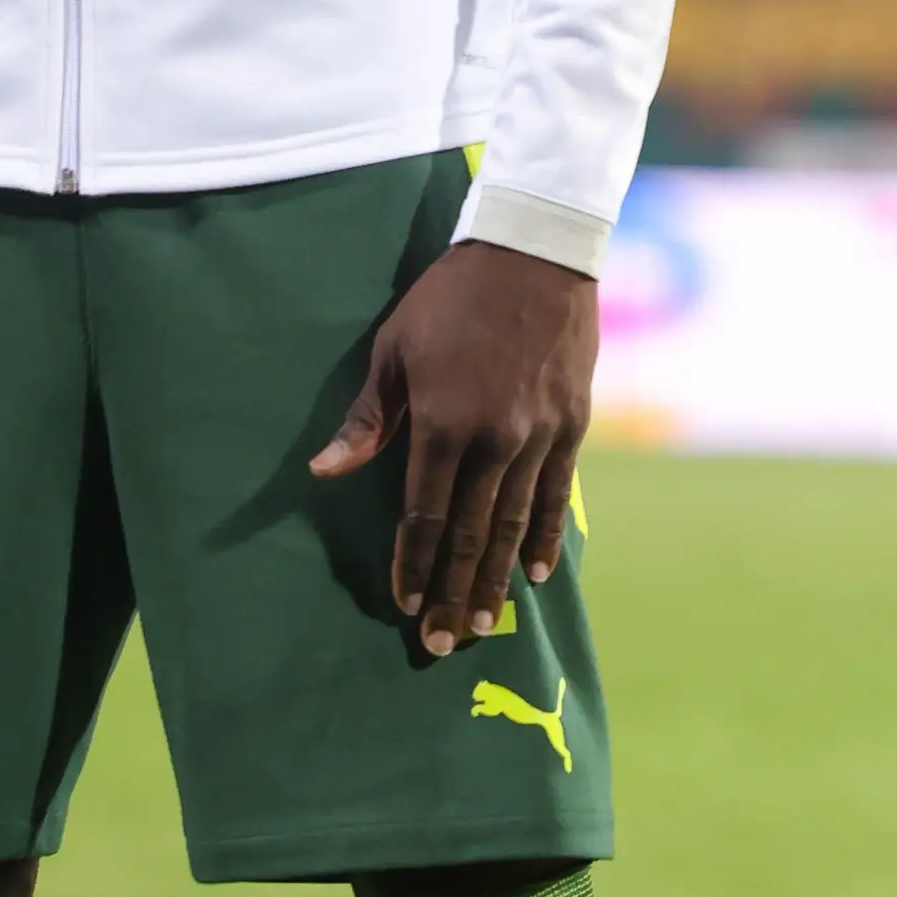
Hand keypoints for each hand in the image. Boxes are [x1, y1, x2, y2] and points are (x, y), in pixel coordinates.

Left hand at [312, 239, 597, 660]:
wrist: (535, 252)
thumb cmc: (450, 297)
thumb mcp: (394, 349)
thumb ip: (367, 419)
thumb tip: (324, 472)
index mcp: (444, 423)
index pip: (425, 515)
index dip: (415, 565)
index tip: (405, 605)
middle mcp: (495, 440)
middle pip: (471, 535)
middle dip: (455, 593)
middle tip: (443, 644)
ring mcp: (539, 435)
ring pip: (515, 524)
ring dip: (498, 579)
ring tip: (486, 624)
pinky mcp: (572, 424)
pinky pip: (559, 493)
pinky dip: (546, 536)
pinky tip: (538, 573)